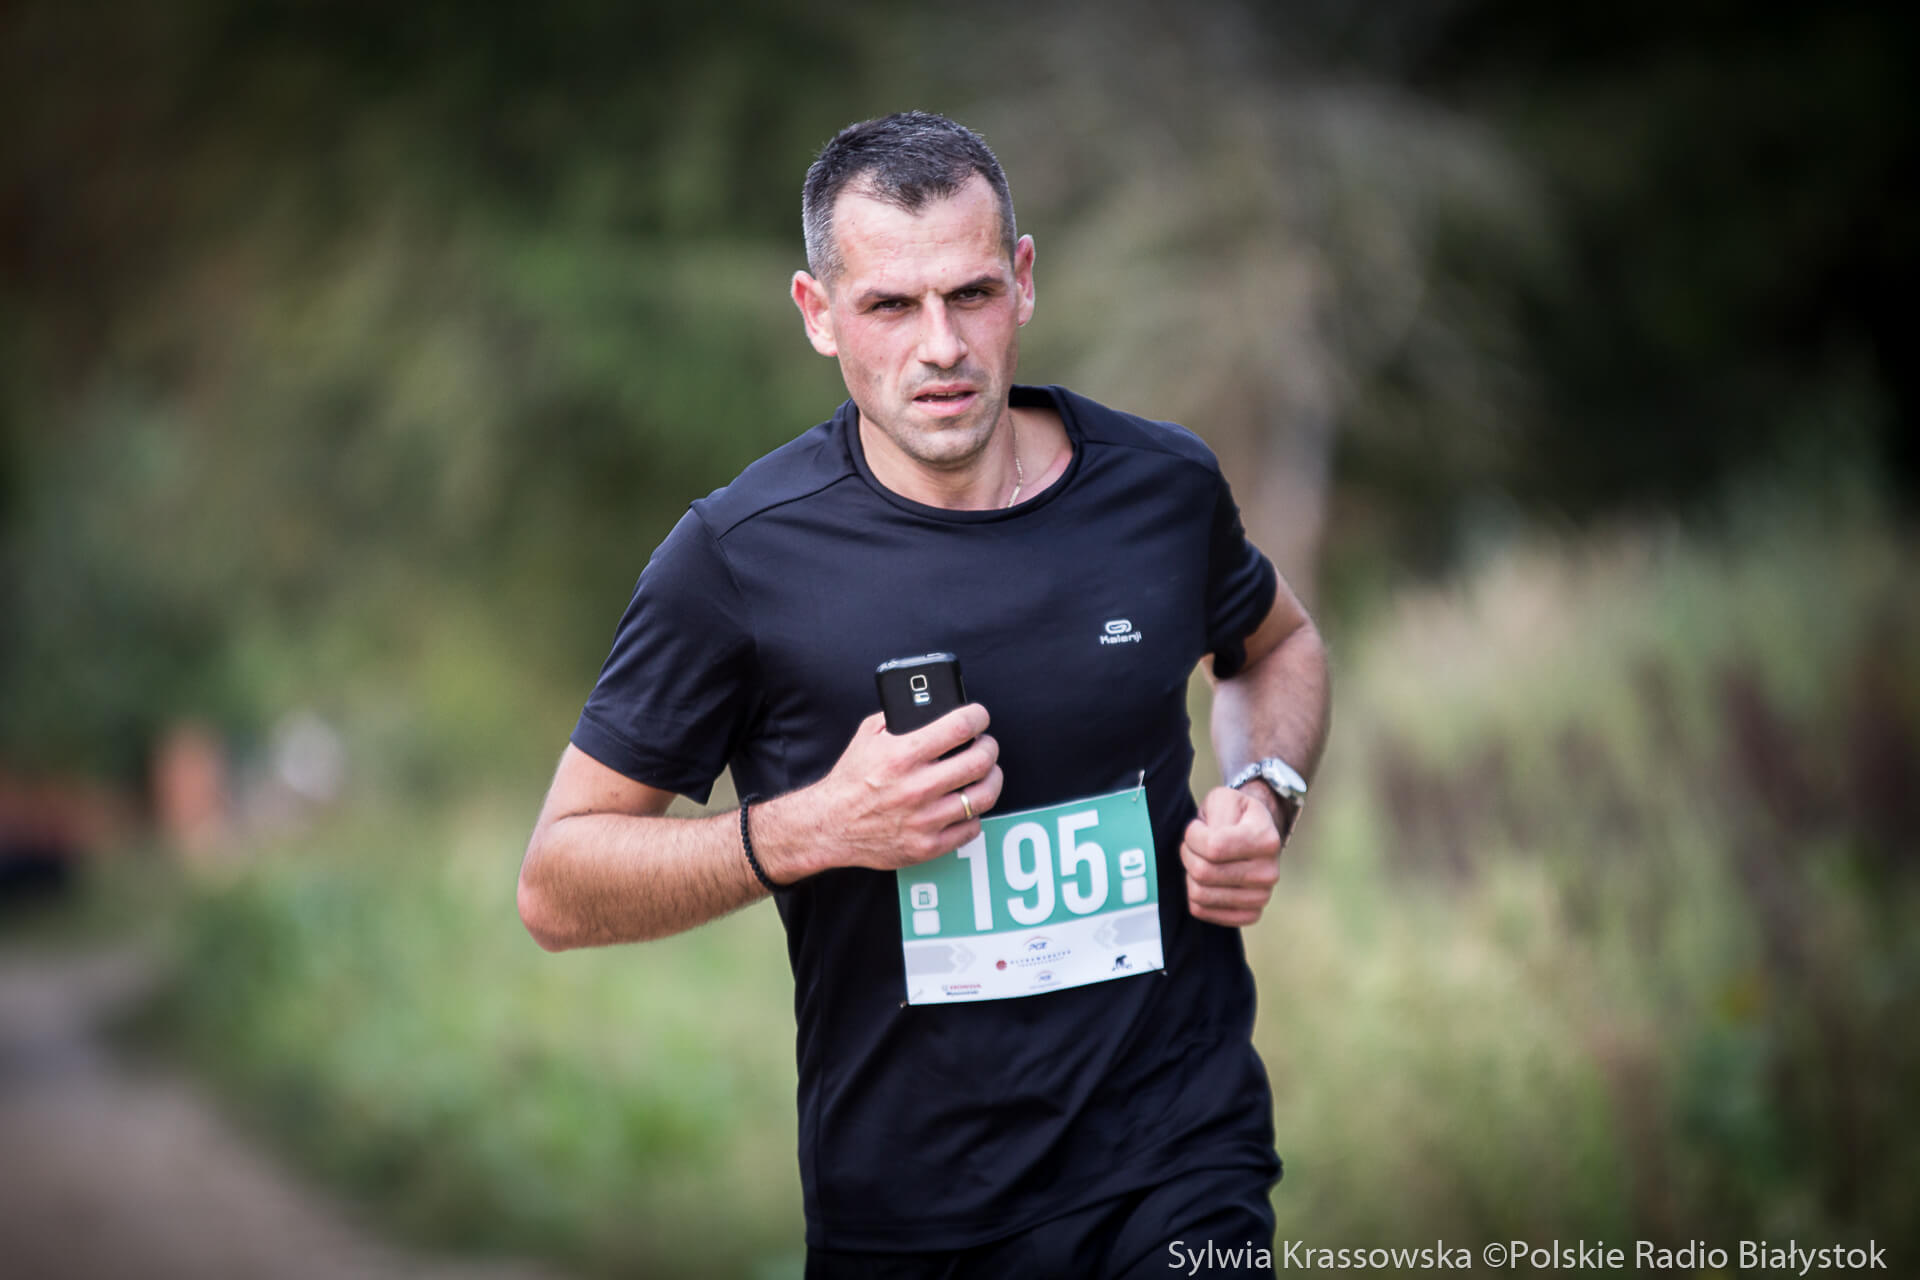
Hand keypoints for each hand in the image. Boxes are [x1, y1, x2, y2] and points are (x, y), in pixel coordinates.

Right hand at [781, 706, 1002, 874]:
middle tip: (985, 744)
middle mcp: (916, 787)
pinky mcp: (927, 846)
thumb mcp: (868, 736)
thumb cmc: (852, 779)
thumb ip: (898, 717)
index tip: (979, 716)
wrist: (830, 825)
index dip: (978, 717)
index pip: (959, 727)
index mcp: (902, 755)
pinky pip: (972, 828)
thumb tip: (932, 705)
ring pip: (984, 796)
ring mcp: (924, 820)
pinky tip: (965, 803)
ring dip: (992, 779)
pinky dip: (973, 813)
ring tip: (986, 773)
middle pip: (980, 761)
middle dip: (989, 747)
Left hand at [1180, 785, 1281, 926]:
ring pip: (1200, 894)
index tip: (1196, 828)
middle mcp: (1269, 873)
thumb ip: (1216, 813)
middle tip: (1195, 845)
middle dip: (1188, 854)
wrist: (1255, 835)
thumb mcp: (1224, 799)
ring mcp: (1262, 897)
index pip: (1212, 847)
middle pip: (1203, 872)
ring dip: (1190, 875)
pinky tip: (1206, 880)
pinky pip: (1203, 911)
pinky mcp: (1249, 914)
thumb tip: (1211, 845)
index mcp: (1266, 840)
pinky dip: (1195, 895)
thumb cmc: (1235, 816)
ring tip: (1201, 860)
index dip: (1193, 835)